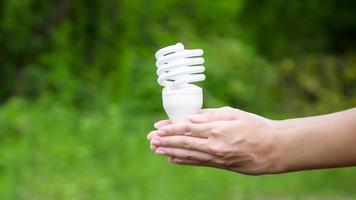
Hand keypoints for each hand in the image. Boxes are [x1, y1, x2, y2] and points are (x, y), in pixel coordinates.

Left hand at [147, 107, 282, 174]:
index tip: (157, 128)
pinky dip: (184, 161)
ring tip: (156, 149)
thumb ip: (212, 116)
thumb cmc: (256, 126)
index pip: (188, 129)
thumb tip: (191, 118)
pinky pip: (198, 163)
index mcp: (217, 129)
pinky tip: (172, 159)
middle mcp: (214, 145)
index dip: (171, 129)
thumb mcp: (235, 114)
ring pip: (188, 154)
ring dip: (170, 151)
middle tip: (150, 139)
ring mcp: (217, 157)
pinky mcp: (221, 165)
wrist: (274, 148)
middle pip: (184, 143)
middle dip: (165, 141)